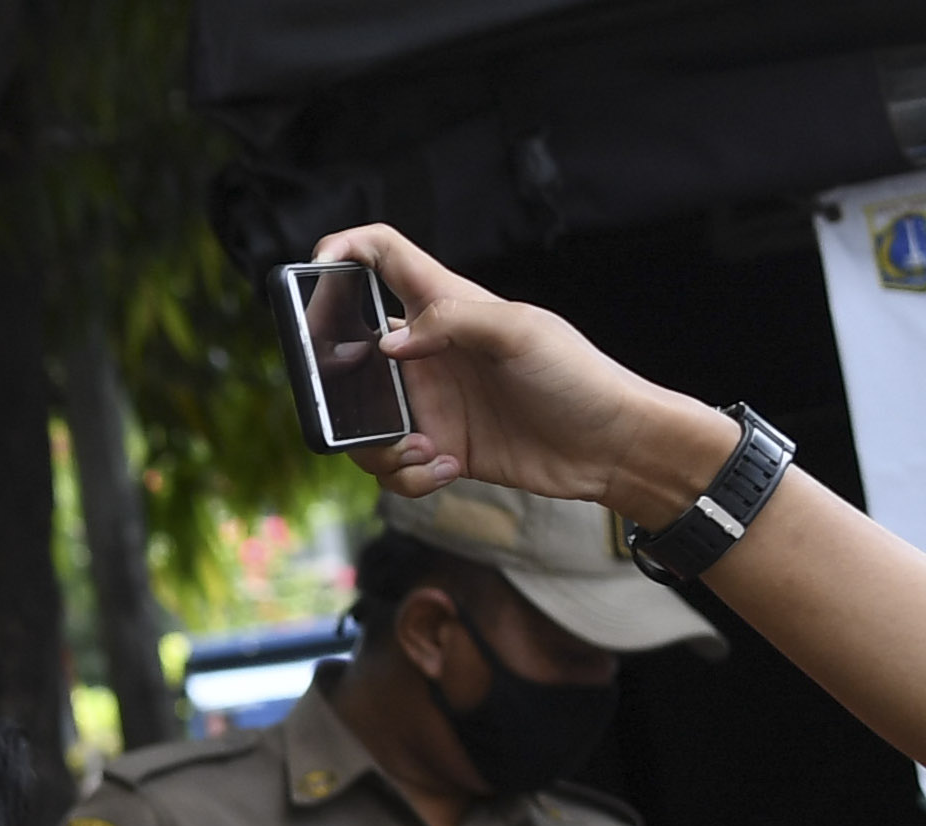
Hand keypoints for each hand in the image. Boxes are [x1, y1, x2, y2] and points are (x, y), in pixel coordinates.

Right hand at [320, 222, 737, 522]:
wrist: (610, 446)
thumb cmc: (578, 377)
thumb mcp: (519, 331)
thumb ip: (450, 323)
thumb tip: (385, 345)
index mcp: (446, 307)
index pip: (385, 257)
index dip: (346, 249)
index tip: (316, 263)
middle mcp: (428, 353)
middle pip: (348, 355)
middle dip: (337, 386)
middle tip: (353, 405)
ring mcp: (429, 402)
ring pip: (361, 423)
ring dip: (379, 447)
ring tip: (425, 451)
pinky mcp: (437, 448)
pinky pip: (392, 466)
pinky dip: (408, 476)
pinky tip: (448, 467)